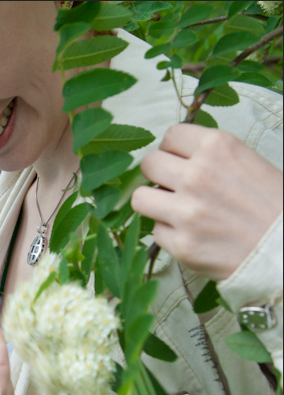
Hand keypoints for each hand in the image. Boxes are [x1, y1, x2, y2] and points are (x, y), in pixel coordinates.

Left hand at [132, 124, 282, 280]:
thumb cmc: (274, 206)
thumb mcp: (249, 163)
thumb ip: (210, 157)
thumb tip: (173, 157)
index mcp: (217, 148)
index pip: (170, 135)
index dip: (173, 149)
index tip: (180, 160)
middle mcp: (197, 175)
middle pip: (149, 163)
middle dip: (159, 174)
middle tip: (174, 186)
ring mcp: (186, 212)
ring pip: (140, 197)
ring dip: (154, 203)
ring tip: (174, 210)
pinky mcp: (181, 244)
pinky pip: (156, 231)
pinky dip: (170, 234)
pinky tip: (192, 235)